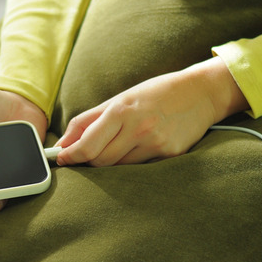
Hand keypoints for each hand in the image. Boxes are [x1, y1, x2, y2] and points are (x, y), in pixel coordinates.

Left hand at [55, 57, 247, 166]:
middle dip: (88, 160)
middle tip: (84, 155)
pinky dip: (131, 162)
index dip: (70, 156)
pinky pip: (140, 168)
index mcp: (122, 111)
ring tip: (116, 146)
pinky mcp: (170, 155)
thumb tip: (63, 143)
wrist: (200, 93)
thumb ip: (88, 121)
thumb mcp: (119, 99)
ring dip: (110, 162)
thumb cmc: (155, 93)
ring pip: (119, 167)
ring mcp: (156, 144)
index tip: (61, 158)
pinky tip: (138, 148)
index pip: (87, 146)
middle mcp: (139, 129)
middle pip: (100, 161)